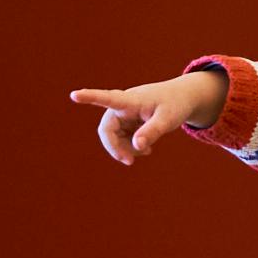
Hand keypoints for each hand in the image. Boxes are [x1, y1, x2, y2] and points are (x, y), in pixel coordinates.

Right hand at [70, 69, 227, 164]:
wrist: (182, 99)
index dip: (89, 97)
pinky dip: (131, 147)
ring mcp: (123, 114)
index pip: (107, 98)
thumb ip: (152, 132)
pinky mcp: (127, 122)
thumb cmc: (175, 105)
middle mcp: (122, 106)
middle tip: (129, 162)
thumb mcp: (168, 119)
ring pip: (113, 137)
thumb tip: (136, 147)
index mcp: (130, 100)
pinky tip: (146, 150)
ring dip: (125, 149)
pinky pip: (122, 139)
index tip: (74, 95)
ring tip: (146, 153)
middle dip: (115, 147)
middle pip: (107, 129)